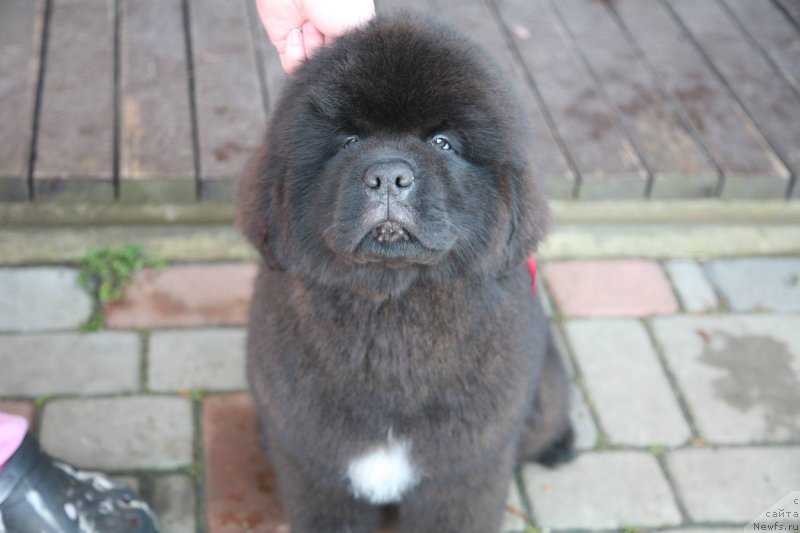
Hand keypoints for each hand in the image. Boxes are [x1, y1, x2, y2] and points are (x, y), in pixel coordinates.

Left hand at [256, 0, 374, 72]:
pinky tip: (297, 33)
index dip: (344, 60)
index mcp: (349, 33)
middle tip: (323, 30)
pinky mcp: (286, 44)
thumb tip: (345, 78)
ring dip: (310, 51)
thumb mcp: (354, 27)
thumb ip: (350, 54)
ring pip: (311, 71)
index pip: (348, 64)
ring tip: (310, 27)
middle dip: (326, 54)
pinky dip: (295, 55)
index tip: (342, 46)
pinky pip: (292, 68)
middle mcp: (329, 39)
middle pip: (329, 69)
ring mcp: (308, 42)